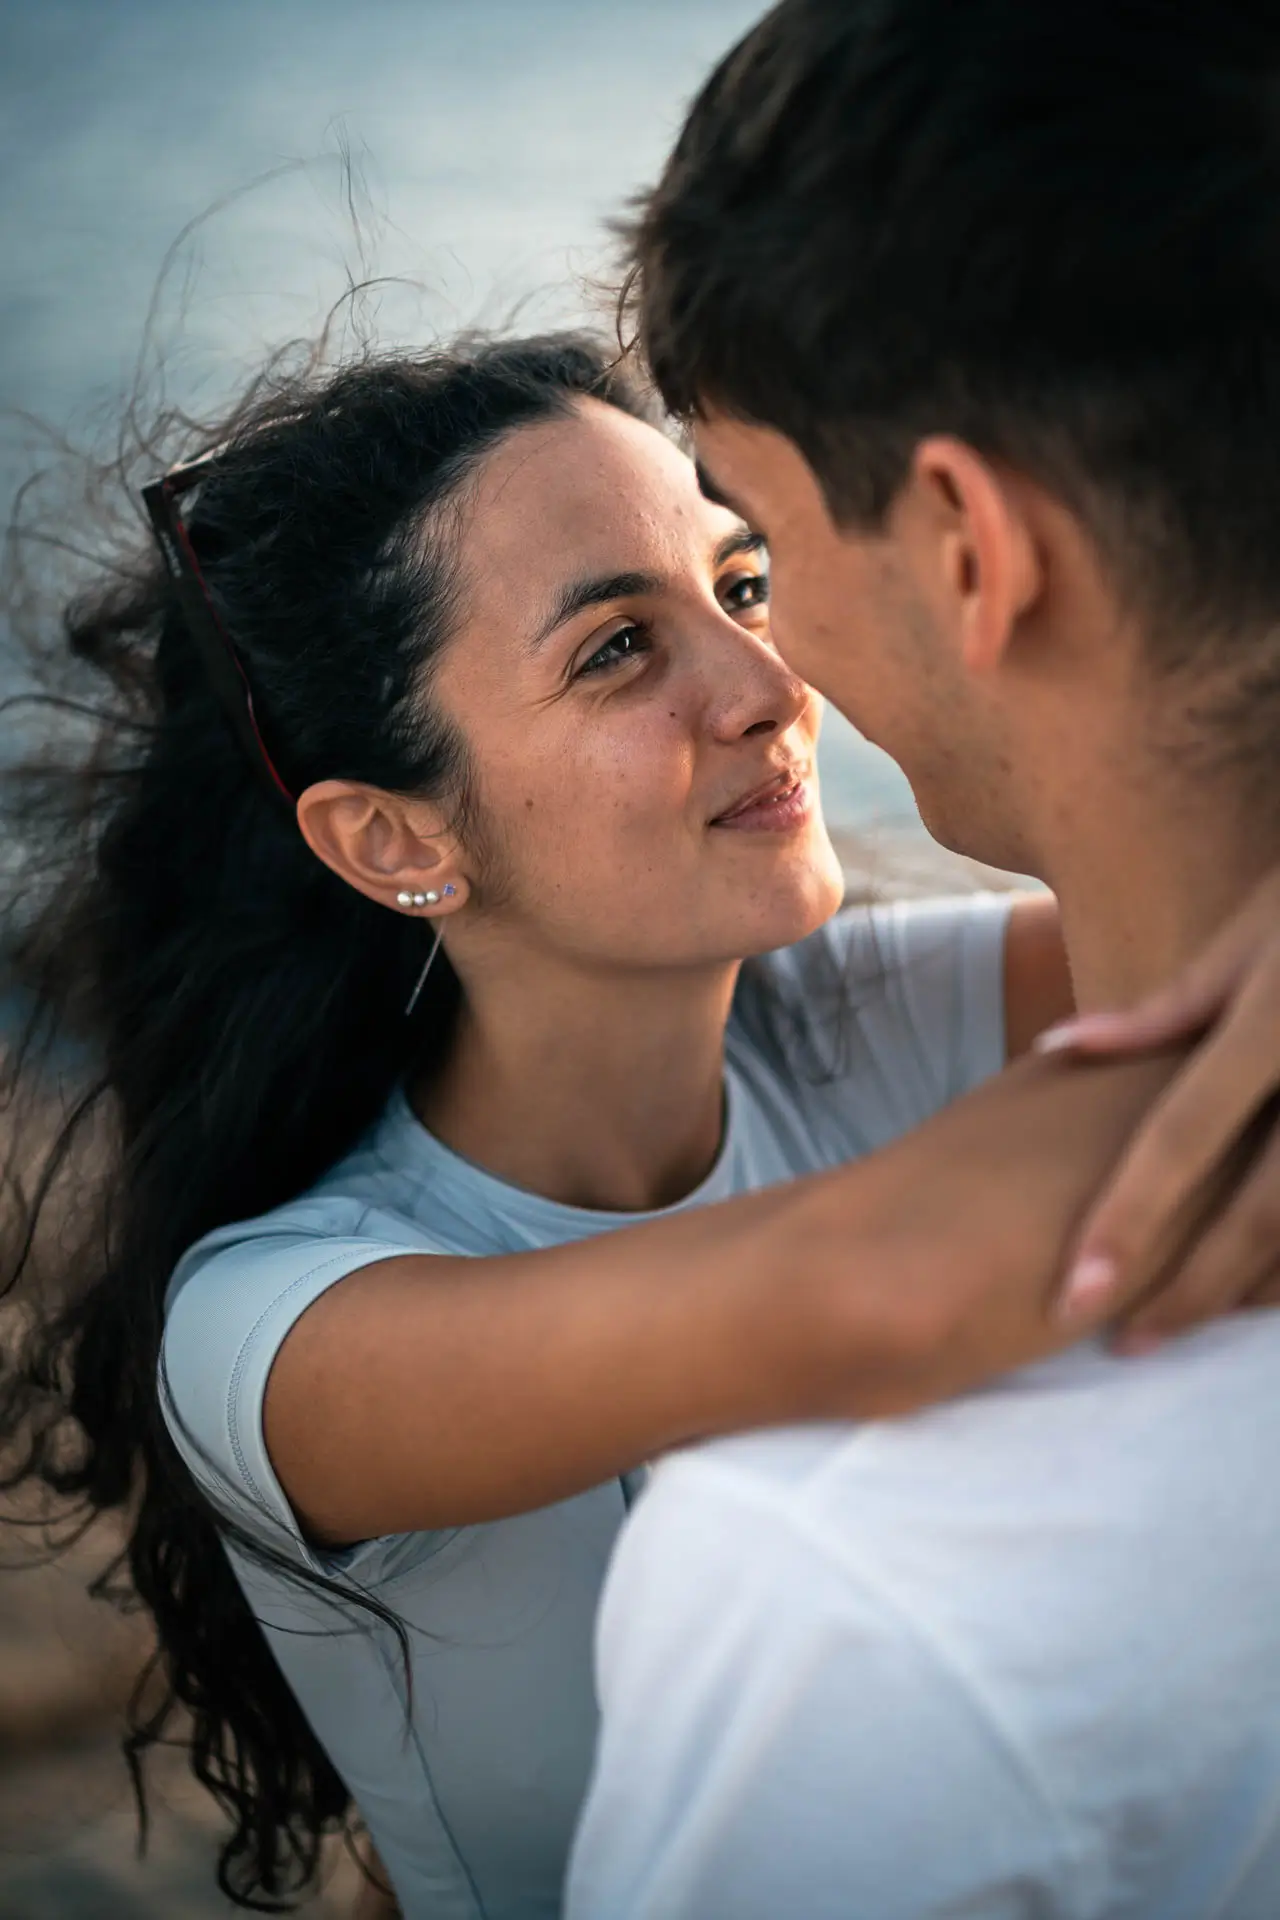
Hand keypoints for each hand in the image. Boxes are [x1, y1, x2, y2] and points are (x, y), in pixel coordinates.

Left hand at [1033, 867, 1279, 1348]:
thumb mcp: (1253, 935)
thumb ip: (1170, 1009)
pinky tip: (1257, 1295)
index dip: (1129, 1218)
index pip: (1186, 1135)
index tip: (1075, 1296)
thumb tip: (1059, 1047)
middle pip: (1259, 1212)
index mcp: (1274, 1024)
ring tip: (1179, 1329)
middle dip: (1190, 1290)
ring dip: (1250, 1290)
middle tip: (1124, 1345)